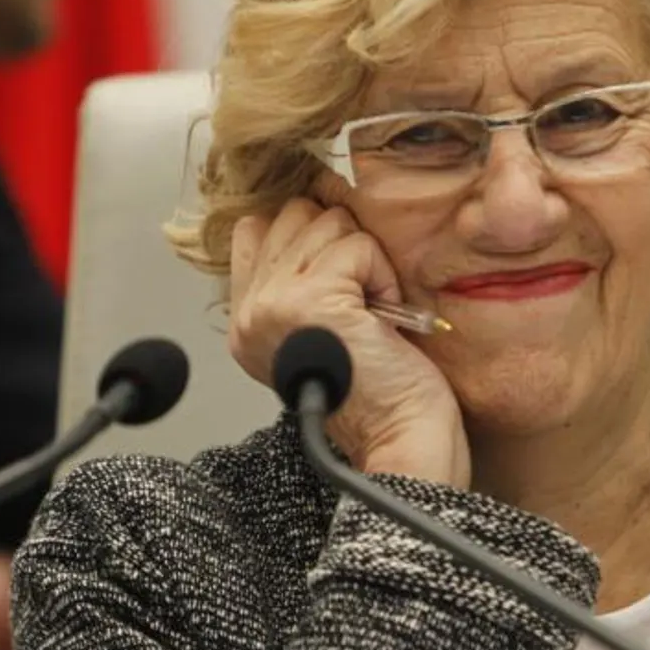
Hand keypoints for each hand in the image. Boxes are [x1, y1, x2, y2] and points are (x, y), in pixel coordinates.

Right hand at [229, 198, 469, 487]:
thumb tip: (315, 215)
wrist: (401, 434)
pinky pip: (357, 246)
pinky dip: (383, 277)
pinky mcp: (311, 301)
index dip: (311, 238)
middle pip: (295, 214)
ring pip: (328, 223)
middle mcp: (250, 311)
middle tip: (360, 304)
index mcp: (247, 319)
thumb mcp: (326, 326)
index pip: (257, 226)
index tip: (342, 285)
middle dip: (342, 246)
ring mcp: (274, 304)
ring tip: (370, 313)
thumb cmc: (382, 386)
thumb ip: (300, 276)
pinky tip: (382, 318)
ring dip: (365, 262)